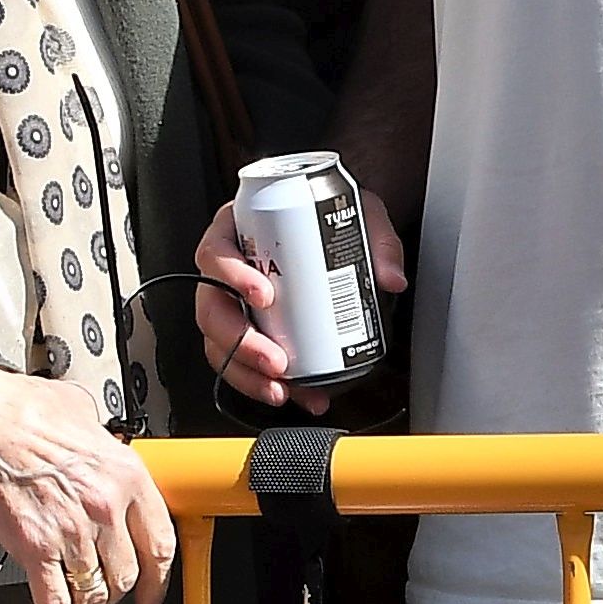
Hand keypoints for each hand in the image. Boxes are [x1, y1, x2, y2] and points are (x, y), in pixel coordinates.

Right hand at [0, 369, 177, 603]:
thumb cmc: (30, 413)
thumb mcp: (91, 420)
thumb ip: (110, 445)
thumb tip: (110, 450)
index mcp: (128, 478)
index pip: (160, 544)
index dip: (159, 579)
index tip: (154, 593)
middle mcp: (105, 509)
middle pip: (126, 574)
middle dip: (119, 597)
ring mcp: (71, 532)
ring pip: (94, 593)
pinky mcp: (33, 548)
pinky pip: (53, 601)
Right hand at [189, 177, 408, 411]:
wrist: (329, 222)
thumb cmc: (325, 212)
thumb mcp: (355, 209)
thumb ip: (378, 238)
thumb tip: (391, 278)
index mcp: (236, 231)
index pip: (215, 252)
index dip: (231, 277)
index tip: (264, 295)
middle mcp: (225, 270)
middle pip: (211, 309)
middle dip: (240, 342)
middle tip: (275, 361)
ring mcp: (230, 303)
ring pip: (219, 343)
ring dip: (246, 372)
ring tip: (282, 389)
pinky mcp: (245, 330)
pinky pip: (240, 361)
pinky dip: (262, 383)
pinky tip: (291, 394)